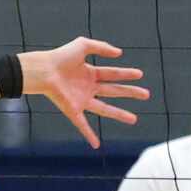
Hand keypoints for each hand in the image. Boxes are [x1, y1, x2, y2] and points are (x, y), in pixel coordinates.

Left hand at [21, 38, 147, 147]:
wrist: (44, 70)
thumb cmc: (60, 56)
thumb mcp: (83, 45)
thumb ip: (101, 47)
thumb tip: (119, 53)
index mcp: (90, 73)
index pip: (113, 74)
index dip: (126, 74)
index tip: (140, 74)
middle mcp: (88, 88)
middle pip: (114, 91)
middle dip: (130, 93)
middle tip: (146, 95)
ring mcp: (81, 100)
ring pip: (105, 109)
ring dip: (120, 115)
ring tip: (134, 119)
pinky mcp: (73, 110)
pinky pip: (83, 125)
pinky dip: (89, 135)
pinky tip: (96, 145)